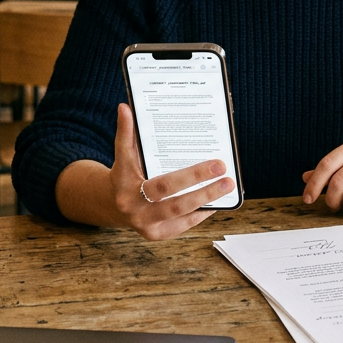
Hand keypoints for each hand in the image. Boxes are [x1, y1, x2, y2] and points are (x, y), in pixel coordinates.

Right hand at [108, 103, 232, 239]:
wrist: (115, 208)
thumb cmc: (125, 176)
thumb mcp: (123, 156)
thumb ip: (126, 133)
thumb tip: (125, 108)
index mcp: (122, 182)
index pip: (148, 168)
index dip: (162, 156)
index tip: (194, 151)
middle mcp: (132, 206)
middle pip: (167, 192)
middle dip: (196, 179)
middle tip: (221, 166)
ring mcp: (145, 223)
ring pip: (180, 211)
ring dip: (205, 197)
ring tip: (227, 184)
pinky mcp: (157, 234)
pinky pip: (184, 223)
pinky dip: (201, 212)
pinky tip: (217, 200)